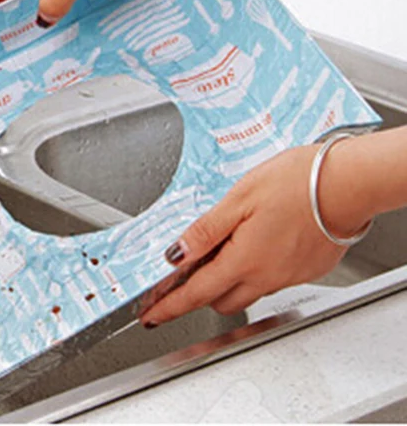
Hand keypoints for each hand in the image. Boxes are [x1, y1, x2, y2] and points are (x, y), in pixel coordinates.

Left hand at [141, 142, 372, 325]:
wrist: (347, 184)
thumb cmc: (296, 183)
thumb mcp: (238, 199)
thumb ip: (206, 231)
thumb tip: (175, 254)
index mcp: (245, 260)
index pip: (197, 293)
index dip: (170, 305)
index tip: (151, 314)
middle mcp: (267, 276)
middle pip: (220, 299)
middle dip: (197, 294)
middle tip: (179, 279)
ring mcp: (289, 275)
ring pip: (247, 291)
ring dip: (226, 282)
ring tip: (215, 256)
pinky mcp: (306, 269)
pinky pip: (271, 280)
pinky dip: (254, 270)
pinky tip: (253, 246)